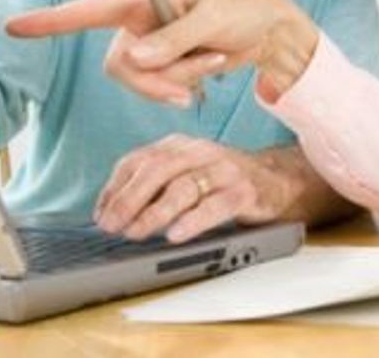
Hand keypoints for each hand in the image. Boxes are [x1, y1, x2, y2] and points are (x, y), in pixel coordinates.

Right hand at [5, 0, 318, 105]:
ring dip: (179, 81)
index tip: (14, 26)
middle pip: (120, 66)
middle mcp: (138, 23)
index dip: (51, 21)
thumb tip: (134, 57)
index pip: (87, 11)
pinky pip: (159, 90)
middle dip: (158, 79)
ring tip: (215, 61)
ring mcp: (150, 47)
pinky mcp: (164, 66)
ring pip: (140, 82)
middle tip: (201, 73)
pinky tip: (213, 68)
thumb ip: (174, 39)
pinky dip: (186, 85)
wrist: (269, 30)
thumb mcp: (213, 21)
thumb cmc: (243, 10)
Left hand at [95, 135, 295, 242]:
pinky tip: (176, 234)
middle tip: (112, 225)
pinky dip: (193, 220)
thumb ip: (155, 186)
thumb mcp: (186, 175)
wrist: (278, 181)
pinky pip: (216, 205)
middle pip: (158, 170)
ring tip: (137, 232)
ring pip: (184, 187)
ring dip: (155, 212)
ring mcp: (224, 169)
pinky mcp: (245, 191)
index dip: (115, 188)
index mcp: (180, 145)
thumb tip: (112, 213)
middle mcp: (200, 151)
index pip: (138, 160)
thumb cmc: (223, 182)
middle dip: (129, 199)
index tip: (101, 215)